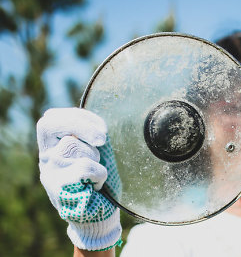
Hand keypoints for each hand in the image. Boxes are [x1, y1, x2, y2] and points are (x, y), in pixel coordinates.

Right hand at [37, 108, 121, 250]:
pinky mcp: (58, 186)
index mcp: (53, 148)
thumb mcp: (94, 154)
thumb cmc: (98, 183)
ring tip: (95, 174)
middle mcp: (46, 158)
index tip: (101, 126)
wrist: (97, 217)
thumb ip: (89, 137)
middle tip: (102, 139)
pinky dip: (99, 174)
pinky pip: (85, 167)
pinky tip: (96, 186)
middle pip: (52, 124)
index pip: (50, 119)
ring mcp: (49, 172)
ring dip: (94, 156)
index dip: (76, 115)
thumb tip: (94, 120)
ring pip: (72, 146)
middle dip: (80, 124)